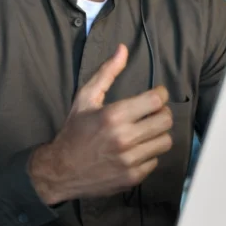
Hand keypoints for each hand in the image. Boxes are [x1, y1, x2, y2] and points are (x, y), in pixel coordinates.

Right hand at [29, 44, 172, 204]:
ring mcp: (129, 160)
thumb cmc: (74, 131)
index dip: (160, 94)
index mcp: (114, 115)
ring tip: (145, 131)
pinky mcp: (132, 177)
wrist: (60, 170)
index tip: (156, 95)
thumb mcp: (86, 98)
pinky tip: (136, 149)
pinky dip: (149, 153)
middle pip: (165, 120)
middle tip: (152, 113)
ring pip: (165, 141)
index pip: (156, 100)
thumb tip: (123, 49)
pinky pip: (155, 160)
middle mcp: (124, 138)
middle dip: (162, 113)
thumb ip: (107, 72)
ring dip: (158, 134)